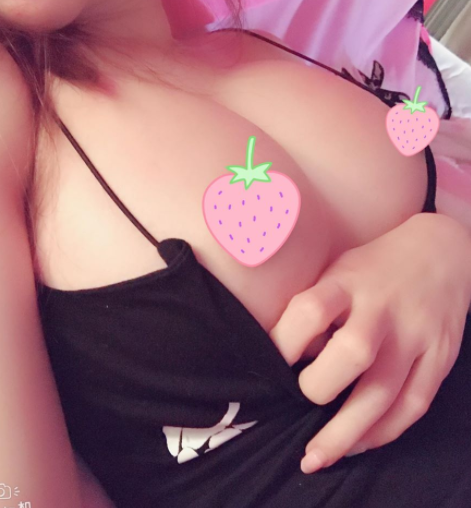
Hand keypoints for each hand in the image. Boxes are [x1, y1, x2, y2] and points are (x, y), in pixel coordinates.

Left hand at [268, 213, 470, 473]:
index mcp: (349, 281)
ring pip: (383, 393)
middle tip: (297, 397)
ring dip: (345, 433)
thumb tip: (285, 358)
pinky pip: (413, 404)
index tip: (266, 363)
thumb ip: (315, 305)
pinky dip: (384, 432)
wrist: (443, 252)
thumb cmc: (375, 266)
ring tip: (315, 456)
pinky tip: (358, 444)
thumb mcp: (339, 268)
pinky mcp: (439, 357)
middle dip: (318, 387)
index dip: (283, 341)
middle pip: (352, 354)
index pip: (312, 310)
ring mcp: (415, 335)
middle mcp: (383, 309)